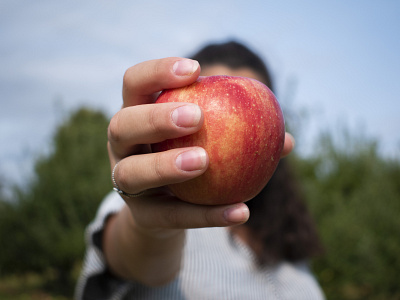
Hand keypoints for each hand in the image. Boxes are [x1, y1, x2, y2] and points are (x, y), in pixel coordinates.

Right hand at [107, 57, 294, 230]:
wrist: (167, 207)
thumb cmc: (190, 159)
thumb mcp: (208, 140)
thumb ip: (240, 134)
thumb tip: (288, 140)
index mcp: (137, 115)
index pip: (135, 84)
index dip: (158, 72)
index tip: (196, 69)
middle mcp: (122, 147)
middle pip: (122, 125)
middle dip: (156, 118)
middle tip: (196, 116)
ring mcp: (124, 183)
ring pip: (131, 174)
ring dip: (166, 166)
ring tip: (203, 162)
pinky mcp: (141, 216)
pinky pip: (169, 216)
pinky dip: (205, 214)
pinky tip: (240, 211)